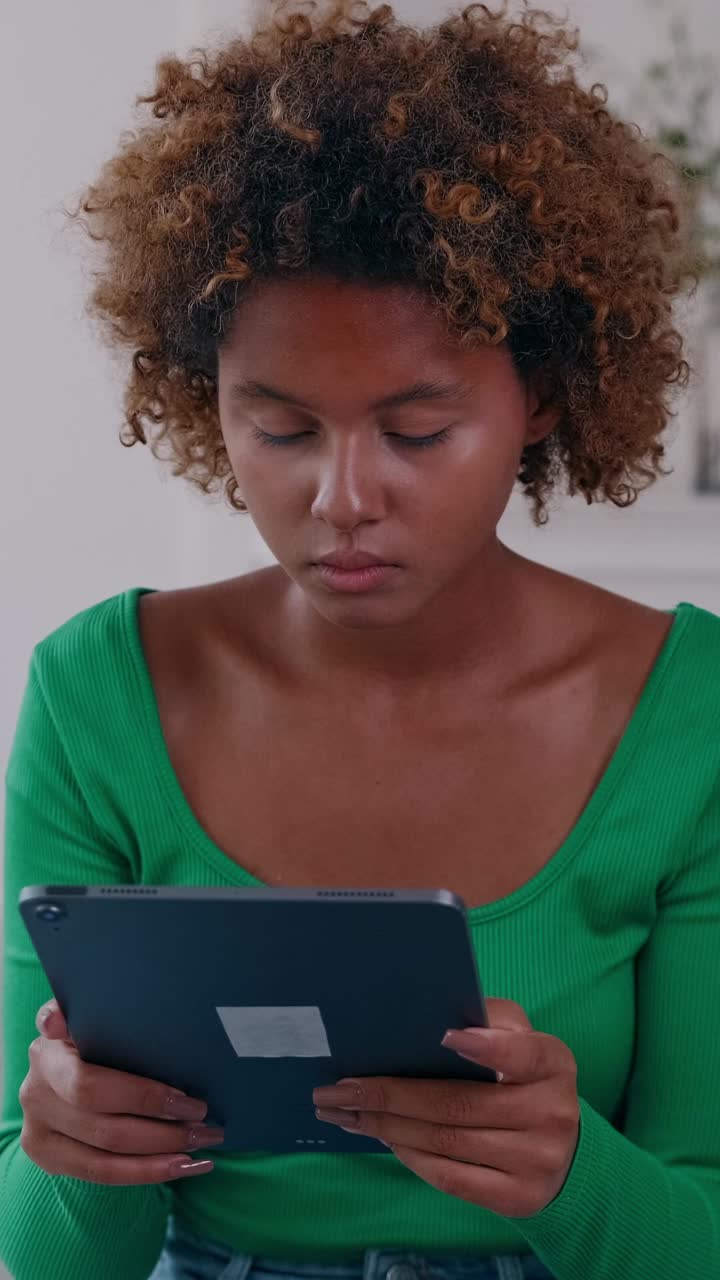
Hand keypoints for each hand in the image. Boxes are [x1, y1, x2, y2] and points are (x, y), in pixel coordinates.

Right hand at [18, 999, 223, 1184]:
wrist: (61, 1063)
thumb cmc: (94, 1032)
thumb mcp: (92, 1016)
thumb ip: (90, 1011)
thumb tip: (57, 1020)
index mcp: (46, 1054)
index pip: (90, 1086)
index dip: (142, 1097)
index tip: (186, 1099)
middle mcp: (35, 1094)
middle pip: (105, 1127)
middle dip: (164, 1130)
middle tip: (205, 1122)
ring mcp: (38, 1131)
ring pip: (106, 1157)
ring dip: (162, 1156)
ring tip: (203, 1146)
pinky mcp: (49, 1158)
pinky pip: (102, 1174)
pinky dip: (147, 1172)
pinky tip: (183, 1166)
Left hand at [312, 998, 579, 1218]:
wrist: (564, 1149)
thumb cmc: (524, 1078)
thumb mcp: (518, 1038)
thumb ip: (486, 1022)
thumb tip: (430, 1022)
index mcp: (552, 1063)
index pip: (522, 1053)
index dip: (486, 1046)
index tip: (443, 1036)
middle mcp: (551, 1113)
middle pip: (459, 1104)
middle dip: (390, 1095)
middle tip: (340, 1089)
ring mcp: (537, 1161)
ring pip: (446, 1143)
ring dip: (387, 1128)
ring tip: (346, 1114)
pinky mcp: (518, 1198)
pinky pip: (451, 1178)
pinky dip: (411, 1157)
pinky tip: (384, 1139)